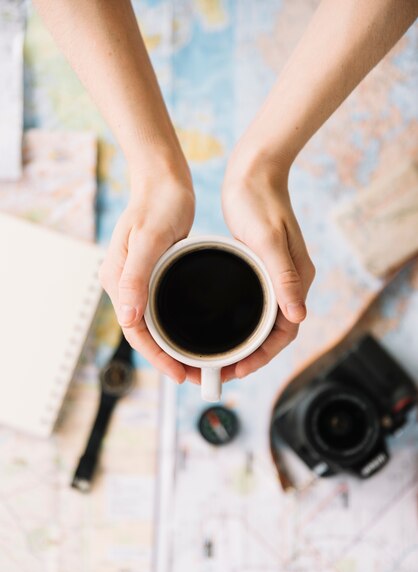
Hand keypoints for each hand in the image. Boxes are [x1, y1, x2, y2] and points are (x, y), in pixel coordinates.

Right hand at [99, 170, 195, 382]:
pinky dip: (175, 324)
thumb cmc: (157, 204)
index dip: (156, 357)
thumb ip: (136, 278)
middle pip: (143, 332)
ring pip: (153, 322)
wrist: (162, 180)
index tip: (179, 374)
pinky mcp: (153, 273)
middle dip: (165, 357)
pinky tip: (192, 331)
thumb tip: (128, 319)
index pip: (135, 331)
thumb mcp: (149, 240)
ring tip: (195, 360)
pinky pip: (161, 307)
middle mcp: (125, 284)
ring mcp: (138, 279)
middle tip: (193, 374)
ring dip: (171, 344)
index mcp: (118, 280)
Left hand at [220, 153, 314, 381]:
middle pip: (275, 331)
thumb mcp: (268, 240)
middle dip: (253, 355)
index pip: (287, 329)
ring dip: (246, 342)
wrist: (254, 173)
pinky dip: (241, 322)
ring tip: (222, 357)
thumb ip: (283, 277)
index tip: (240, 368)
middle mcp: (289, 281)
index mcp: (297, 278)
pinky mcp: (261, 268)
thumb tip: (299, 315)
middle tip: (225, 370)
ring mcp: (275, 275)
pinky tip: (223, 327)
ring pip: (263, 321)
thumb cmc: (260, 202)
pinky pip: (255, 304)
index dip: (264, 354)